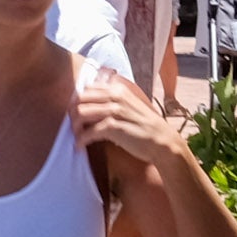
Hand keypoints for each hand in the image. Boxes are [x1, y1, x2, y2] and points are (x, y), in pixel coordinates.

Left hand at [76, 66, 191, 184]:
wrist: (163, 142)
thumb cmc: (143, 126)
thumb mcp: (129, 105)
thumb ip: (111, 100)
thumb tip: (85, 102)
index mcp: (118, 89)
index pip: (86, 89)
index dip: (77, 102)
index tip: (77, 114)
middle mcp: (116, 96)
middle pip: (79, 99)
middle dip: (72, 114)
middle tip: (75, 127)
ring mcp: (116, 111)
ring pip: (80, 113)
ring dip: (75, 127)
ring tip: (78, 136)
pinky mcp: (115, 127)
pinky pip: (88, 132)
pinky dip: (81, 140)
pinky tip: (80, 147)